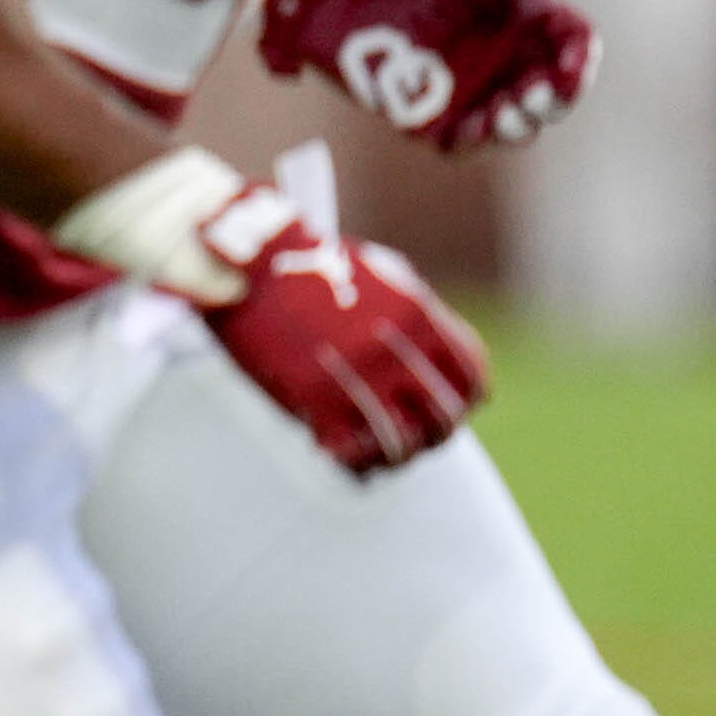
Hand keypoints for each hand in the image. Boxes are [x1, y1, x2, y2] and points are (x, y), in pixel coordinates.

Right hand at [52, 146, 489, 474]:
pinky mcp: (312, 397)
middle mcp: (394, 348)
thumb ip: (406, 314)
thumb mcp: (374, 271)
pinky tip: (342, 453)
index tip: (452, 409)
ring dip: (391, 456)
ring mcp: (356, 375)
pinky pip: (351, 452)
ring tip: (375, 455)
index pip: (470, 376)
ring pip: (400, 445)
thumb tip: (426, 351)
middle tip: (411, 439)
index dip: (465, 402)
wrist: (245, 254)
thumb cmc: (302, 257)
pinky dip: (352, 461)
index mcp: (415, 313)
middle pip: (442, 419)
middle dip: (430, 436)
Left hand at [253, 0, 595, 153]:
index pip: (569, 44)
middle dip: (549, 102)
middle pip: (548, 92)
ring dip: (517, 126)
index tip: (566, 78)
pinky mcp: (430, 111)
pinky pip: (463, 139)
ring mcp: (468, 84)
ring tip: (504, 116)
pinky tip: (472, 130)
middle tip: (529, 100)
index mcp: (518, 15)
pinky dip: (473, 141)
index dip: (577, 65)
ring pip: (512, 122)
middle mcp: (499, 54)